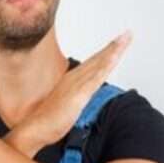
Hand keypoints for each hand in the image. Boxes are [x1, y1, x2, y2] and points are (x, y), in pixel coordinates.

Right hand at [18, 29, 133, 148]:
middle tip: (127, 34)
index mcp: (72, 79)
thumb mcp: (66, 104)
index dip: (107, 51)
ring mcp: (77, 85)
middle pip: (98, 58)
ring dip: (113, 51)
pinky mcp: (78, 95)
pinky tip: (113, 58)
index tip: (119, 42)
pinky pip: (95, 79)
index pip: (94, 62)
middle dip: (114, 45)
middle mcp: (75, 78)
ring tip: (125, 39)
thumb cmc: (48, 119)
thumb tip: (81, 96)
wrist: (35, 128)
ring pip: (99, 64)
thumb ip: (75, 97)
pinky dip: (105, 67)